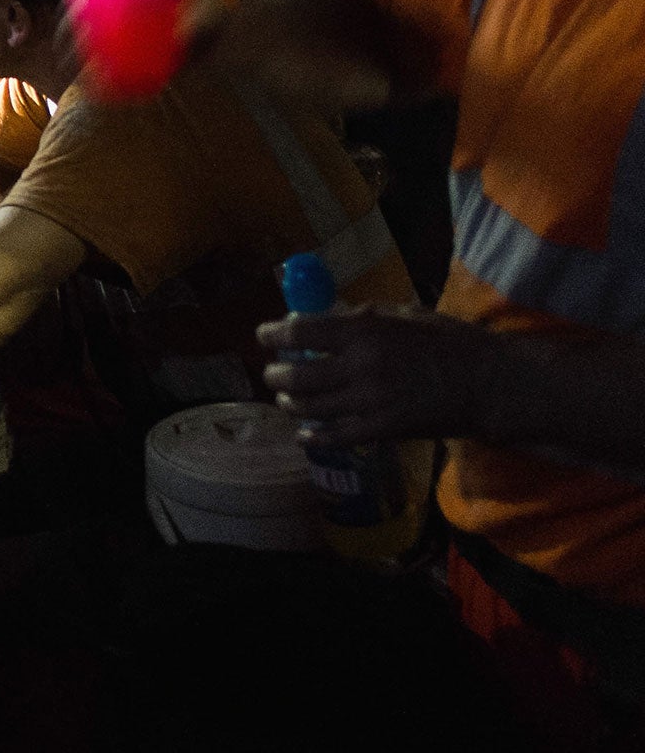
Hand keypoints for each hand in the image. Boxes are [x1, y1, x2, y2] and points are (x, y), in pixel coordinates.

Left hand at [260, 306, 498, 445]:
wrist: (490, 385)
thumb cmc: (450, 342)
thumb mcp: (405, 315)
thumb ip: (362, 317)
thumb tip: (324, 318)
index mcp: (364, 331)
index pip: (299, 332)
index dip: (272, 335)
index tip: (263, 336)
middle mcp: (360, 366)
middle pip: (295, 375)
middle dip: (275, 375)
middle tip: (272, 373)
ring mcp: (370, 402)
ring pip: (309, 408)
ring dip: (289, 403)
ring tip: (286, 399)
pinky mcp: (382, 430)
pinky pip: (335, 437)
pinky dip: (312, 436)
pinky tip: (304, 433)